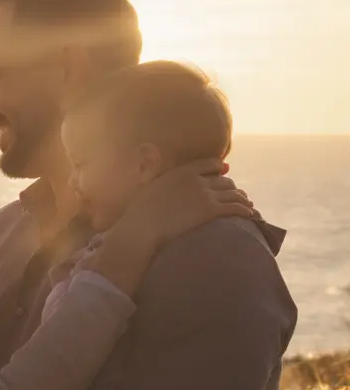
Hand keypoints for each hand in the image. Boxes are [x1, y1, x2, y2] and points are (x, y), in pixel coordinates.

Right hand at [116, 158, 253, 251]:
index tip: (225, 172)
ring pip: (233, 194)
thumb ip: (161, 175)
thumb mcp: (149, 184)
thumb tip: (160, 167)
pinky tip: (249, 215)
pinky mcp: (210, 211)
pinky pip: (235, 208)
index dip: (220, 168)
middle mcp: (197, 180)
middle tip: (238, 195)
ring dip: (242, 199)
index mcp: (182, 171)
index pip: (210, 163)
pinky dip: (245, 210)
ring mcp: (205, 195)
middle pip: (225, 180)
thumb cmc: (140, 210)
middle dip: (232, 187)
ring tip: (248, 206)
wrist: (142, 226)